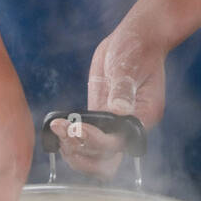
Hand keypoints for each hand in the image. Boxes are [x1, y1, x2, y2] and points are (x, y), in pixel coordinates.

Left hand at [49, 0, 200, 178]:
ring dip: (73, 150)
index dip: (96, 141)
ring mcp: (113, 124)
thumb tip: (118, 110)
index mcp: (143, 118)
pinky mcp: (100, 116)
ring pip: (93, 156)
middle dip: (82, 154)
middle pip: (105, 162)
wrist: (134, 39)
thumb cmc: (137, 49)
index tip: (77, 127)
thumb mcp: (129, 66)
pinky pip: (84, 138)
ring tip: (57, 129)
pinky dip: (69, 139)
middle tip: (64, 134)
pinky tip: (57, 126)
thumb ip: (123, 89)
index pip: (117, 144)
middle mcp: (128, 127)